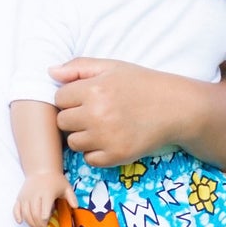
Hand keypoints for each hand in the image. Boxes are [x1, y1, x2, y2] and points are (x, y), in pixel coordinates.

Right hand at [13, 168, 74, 226]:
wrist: (42, 170)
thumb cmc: (55, 181)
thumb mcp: (66, 187)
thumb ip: (72, 197)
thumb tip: (76, 207)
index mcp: (47, 194)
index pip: (43, 212)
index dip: (44, 221)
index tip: (47, 225)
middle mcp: (35, 195)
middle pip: (34, 215)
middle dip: (38, 224)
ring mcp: (26, 196)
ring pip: (25, 213)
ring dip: (30, 223)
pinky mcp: (20, 197)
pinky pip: (16, 209)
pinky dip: (17, 216)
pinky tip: (21, 222)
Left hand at [51, 59, 225, 170]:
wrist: (176, 108)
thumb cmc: (142, 84)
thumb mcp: (112, 67)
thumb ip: (79, 67)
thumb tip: (50, 72)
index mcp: (93, 89)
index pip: (59, 98)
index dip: (71, 98)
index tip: (86, 98)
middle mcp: (97, 114)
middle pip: (62, 122)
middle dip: (74, 117)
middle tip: (95, 113)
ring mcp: (106, 137)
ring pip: (74, 142)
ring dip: (83, 136)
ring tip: (104, 126)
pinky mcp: (116, 156)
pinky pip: (89, 159)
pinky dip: (96, 153)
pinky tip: (111, 140)